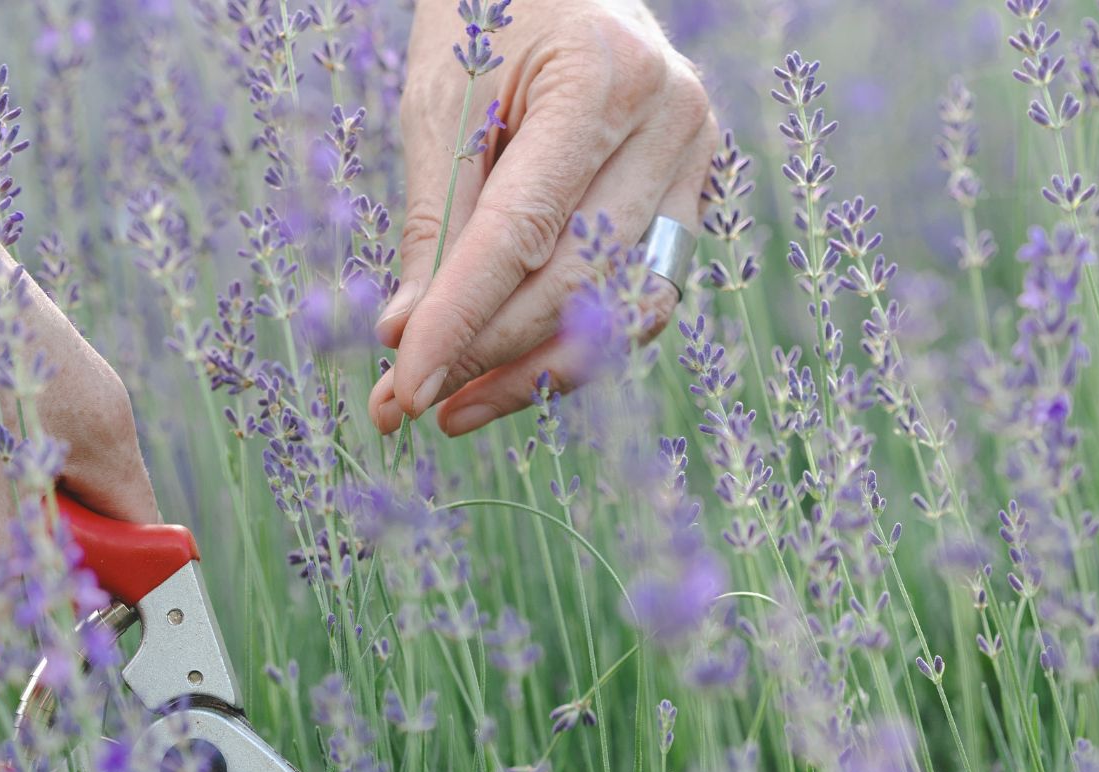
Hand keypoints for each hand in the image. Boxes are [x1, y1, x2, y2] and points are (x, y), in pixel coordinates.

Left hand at [370, 0, 717, 436]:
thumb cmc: (486, 14)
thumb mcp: (441, 100)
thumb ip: (433, 220)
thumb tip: (405, 338)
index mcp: (604, 76)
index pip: (524, 230)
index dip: (461, 319)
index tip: (403, 386)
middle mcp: (672, 118)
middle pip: (577, 278)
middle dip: (487, 354)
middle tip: (406, 402)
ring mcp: (696, 157)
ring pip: (621, 305)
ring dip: (534, 369)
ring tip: (455, 406)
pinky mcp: (693, 192)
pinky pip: (640, 294)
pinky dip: (575, 341)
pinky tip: (509, 368)